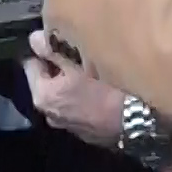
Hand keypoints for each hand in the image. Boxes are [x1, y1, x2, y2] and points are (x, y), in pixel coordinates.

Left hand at [20, 30, 127, 147]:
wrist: (140, 120)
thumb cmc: (106, 87)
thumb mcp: (78, 62)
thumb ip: (53, 49)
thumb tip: (34, 39)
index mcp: (43, 96)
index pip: (31, 64)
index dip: (45, 50)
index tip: (61, 41)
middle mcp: (50, 115)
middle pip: (49, 81)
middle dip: (60, 67)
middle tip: (81, 54)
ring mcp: (69, 126)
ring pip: (66, 94)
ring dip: (74, 83)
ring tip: (93, 70)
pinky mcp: (87, 132)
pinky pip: (80, 107)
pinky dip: (86, 98)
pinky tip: (102, 90)